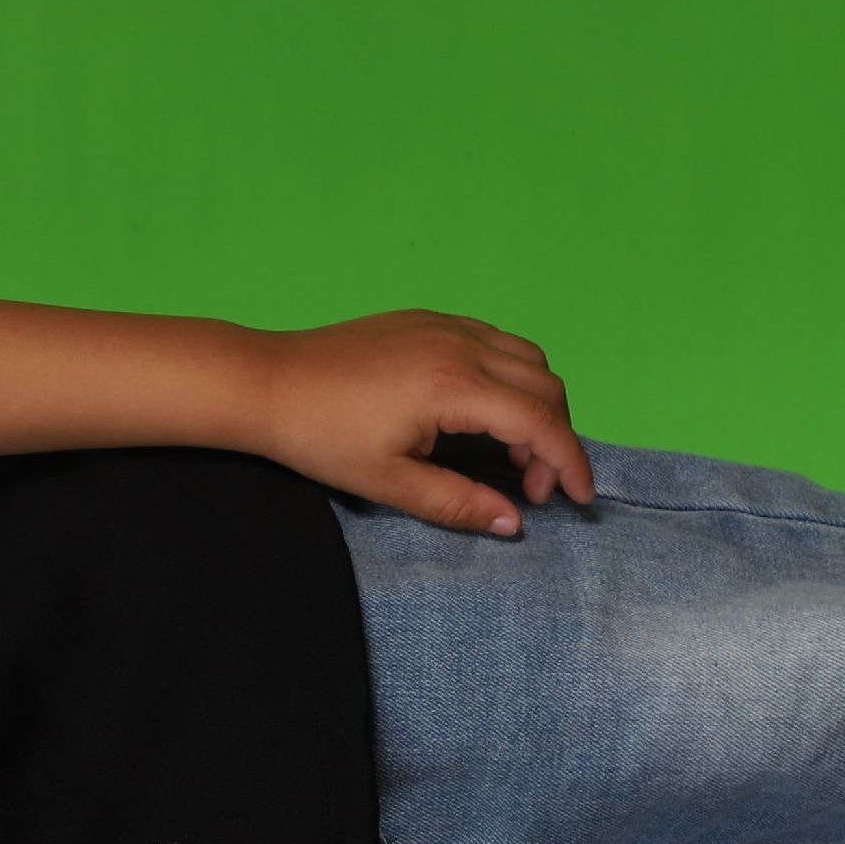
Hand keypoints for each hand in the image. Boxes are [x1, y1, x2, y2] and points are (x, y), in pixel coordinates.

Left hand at [241, 311, 591, 535]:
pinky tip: (484, 415)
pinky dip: (510, 378)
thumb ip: (457, 503)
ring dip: (537, 405)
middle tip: (533, 487)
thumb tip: (512, 522)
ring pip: (527, 358)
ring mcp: (444, 326)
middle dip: (555, 439)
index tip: (579, 499)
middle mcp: (459, 345)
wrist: (265, 383)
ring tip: (511, 454)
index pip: (540, 421)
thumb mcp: (387, 482)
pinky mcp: (427, 321)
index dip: (570, 463)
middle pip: (545, 386)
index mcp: (453, 385)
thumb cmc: (317, 435)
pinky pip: (495, 343)